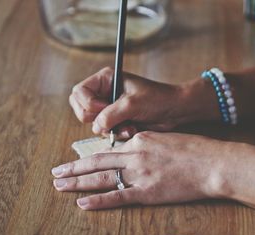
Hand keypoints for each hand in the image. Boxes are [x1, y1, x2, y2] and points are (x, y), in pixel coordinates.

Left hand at [51, 131, 232, 209]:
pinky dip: (98, 200)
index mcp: (140, 140)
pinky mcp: (147, 192)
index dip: (89, 157)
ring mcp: (139, 174)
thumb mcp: (167, 138)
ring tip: (59, 185)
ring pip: (100, 178)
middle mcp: (135, 155)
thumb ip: (146, 144)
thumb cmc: (195, 149)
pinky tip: (82, 203)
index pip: (109, 151)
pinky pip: (117, 197)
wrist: (213, 162)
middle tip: (55, 172)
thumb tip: (133, 148)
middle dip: (73, 168)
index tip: (76, 161)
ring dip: (77, 182)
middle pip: (96, 163)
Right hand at [70, 67, 219, 137]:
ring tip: (129, 125)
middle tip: (111, 119)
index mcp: (105, 80)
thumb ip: (110, 114)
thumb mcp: (132, 103)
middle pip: (81, 108)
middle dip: (95, 118)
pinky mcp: (116, 121)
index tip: (104, 108)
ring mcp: (109, 108)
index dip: (88, 103)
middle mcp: (104, 93)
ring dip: (110, 128)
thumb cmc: (157, 99)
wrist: (175, 110)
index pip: (79, 92)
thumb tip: (96, 127)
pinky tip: (132, 129)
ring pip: (93, 123)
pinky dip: (118, 133)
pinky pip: (106, 131)